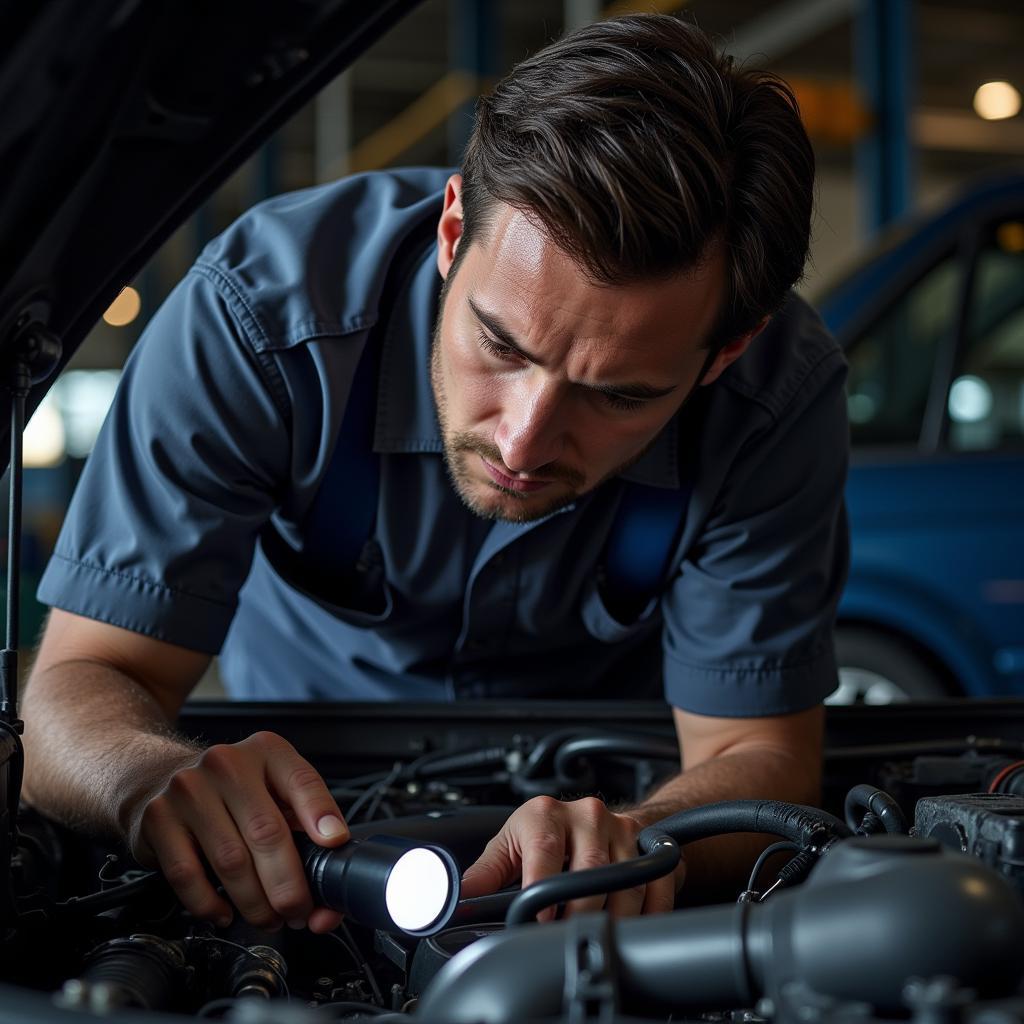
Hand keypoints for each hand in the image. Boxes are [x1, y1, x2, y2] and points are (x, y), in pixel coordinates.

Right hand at [128, 731, 348, 932]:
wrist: (160, 778)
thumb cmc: (229, 793)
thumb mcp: (274, 793)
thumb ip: (306, 833)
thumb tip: (328, 904)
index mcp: (267, 751)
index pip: (302, 781)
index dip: (321, 815)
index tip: (334, 844)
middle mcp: (227, 763)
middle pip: (266, 832)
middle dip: (288, 885)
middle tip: (298, 911)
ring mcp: (189, 789)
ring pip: (231, 860)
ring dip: (254, 903)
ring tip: (267, 918)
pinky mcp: (159, 818)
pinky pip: (188, 875)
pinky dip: (210, 904)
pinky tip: (225, 913)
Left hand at [459, 795, 682, 919]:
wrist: (592, 818)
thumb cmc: (546, 835)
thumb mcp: (510, 845)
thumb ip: (486, 872)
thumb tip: (458, 896)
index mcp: (545, 813)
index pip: (545, 853)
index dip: (543, 892)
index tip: (542, 922)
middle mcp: (586, 814)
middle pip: (590, 871)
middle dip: (580, 913)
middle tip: (570, 937)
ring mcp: (621, 827)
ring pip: (625, 882)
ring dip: (614, 918)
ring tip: (597, 936)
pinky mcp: (648, 844)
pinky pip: (657, 884)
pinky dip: (650, 913)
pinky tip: (633, 926)